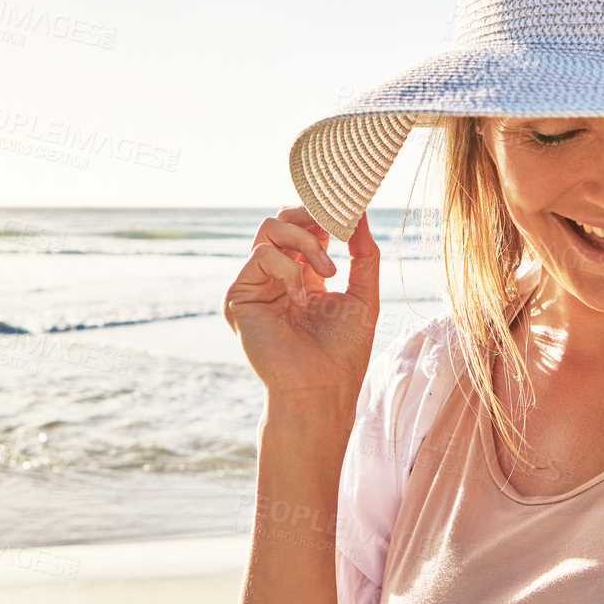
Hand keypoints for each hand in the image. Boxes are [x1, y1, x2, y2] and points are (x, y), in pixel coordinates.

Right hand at [224, 208, 379, 406]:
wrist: (321, 390)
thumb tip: (360, 212)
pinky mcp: (239, 296)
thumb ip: (364, 253)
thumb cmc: (343, 353)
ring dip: (306, 242)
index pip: (304, 227)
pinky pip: (260, 254)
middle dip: (311, 215)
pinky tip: (300, 297)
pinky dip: (287, 268)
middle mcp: (275, 278)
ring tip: (329, 272)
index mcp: (302, 277)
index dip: (324, 214)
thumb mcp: (363, 294)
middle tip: (337, 230)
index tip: (350, 213)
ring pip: (269, 227)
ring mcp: (255, 285)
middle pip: (282, 218)